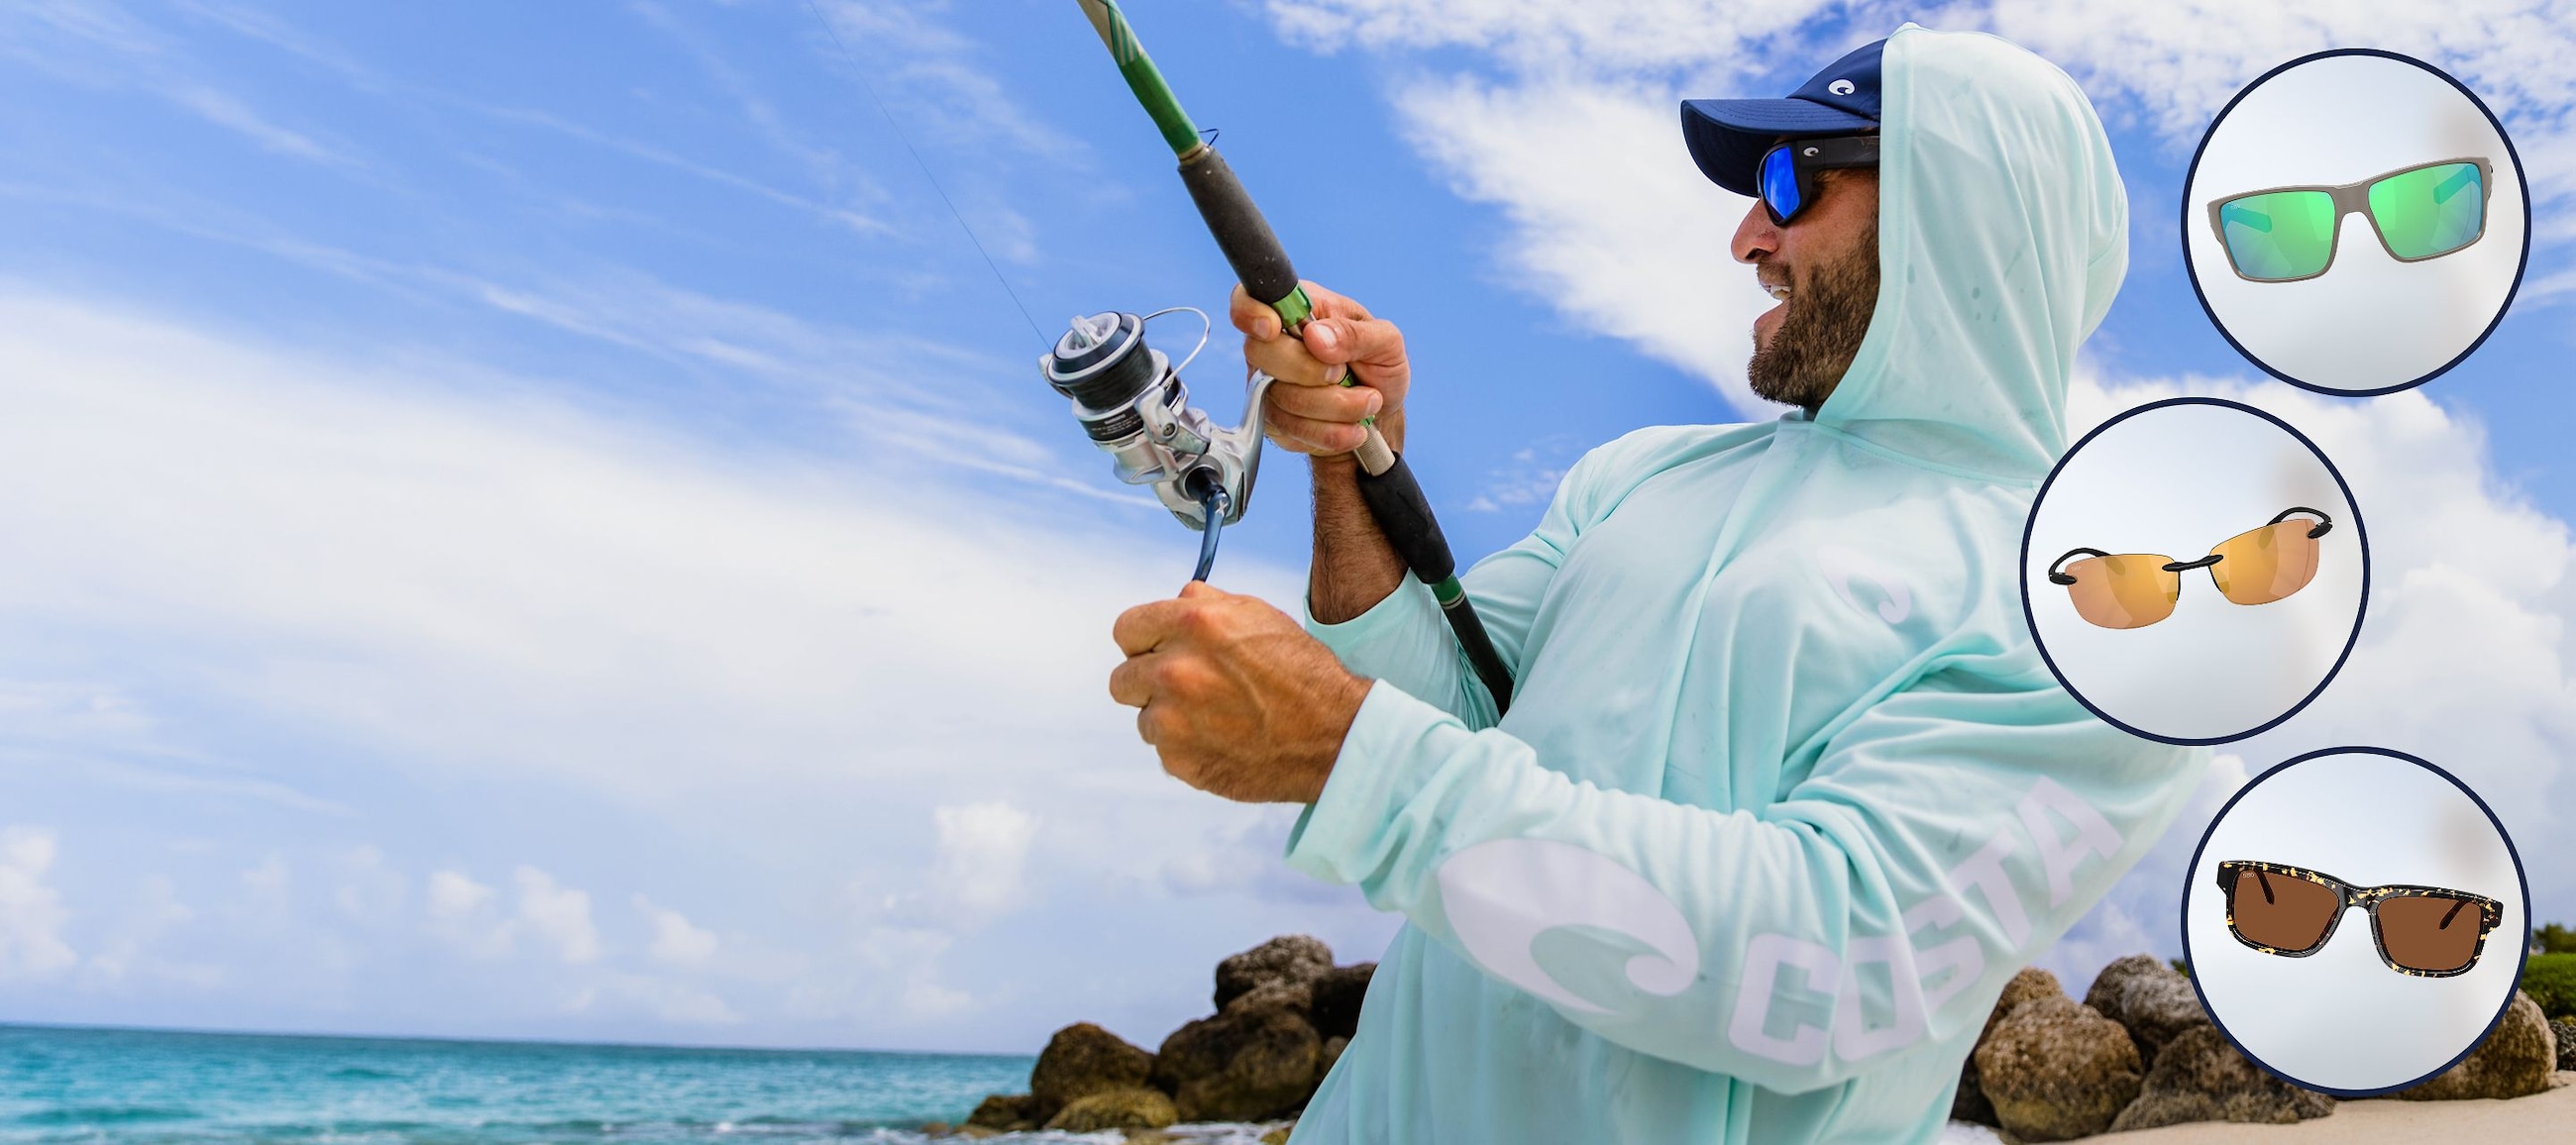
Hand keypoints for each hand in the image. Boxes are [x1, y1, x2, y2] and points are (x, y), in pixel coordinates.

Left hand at [1108, 581, 1370, 802]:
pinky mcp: (1180, 761)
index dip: (1143, 640)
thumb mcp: (1258, 615)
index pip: (1126, 629)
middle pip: (1123, 679)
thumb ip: (1206, 604)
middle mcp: (1174, 672)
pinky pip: (1165, 751)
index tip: (1156, 651)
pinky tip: (1223, 739)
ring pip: (1144, 718)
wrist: (1332, 736)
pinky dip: (1187, 747)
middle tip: (1187, 688)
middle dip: (1149, 681)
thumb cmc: (1300, 672)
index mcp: (1190, 626)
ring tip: (1216, 716)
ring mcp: (1172, 722)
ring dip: (1170, 718)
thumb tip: (1175, 600)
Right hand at [1232, 281, 1408, 455]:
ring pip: (1281, 398)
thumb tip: (1315, 337)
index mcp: (1297, 309)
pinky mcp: (1274, 420)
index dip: (1250, 313)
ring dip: (1335, 407)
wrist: (1382, 410)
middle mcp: (1274, 344)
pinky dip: (1330, 432)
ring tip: (1367, 401)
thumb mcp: (1385, 341)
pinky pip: (1291, 429)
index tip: (1273, 329)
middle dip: (1310, 371)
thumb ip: (1354, 334)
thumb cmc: (1379, 364)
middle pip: (1259, 352)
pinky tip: (1353, 426)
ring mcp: (1268, 384)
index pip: (1247, 300)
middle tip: (1344, 373)